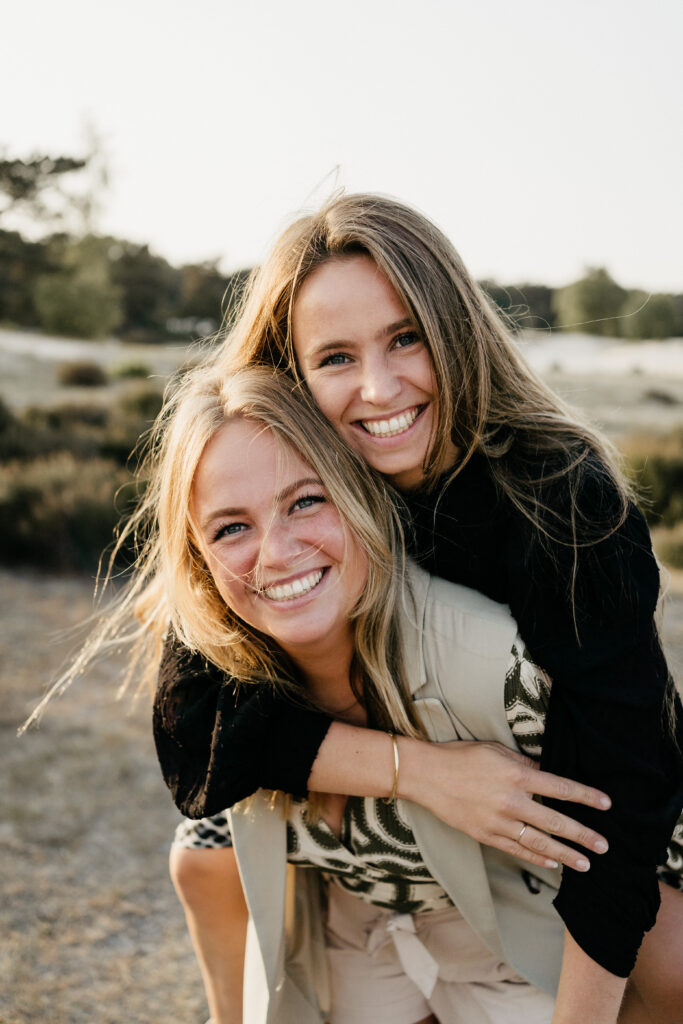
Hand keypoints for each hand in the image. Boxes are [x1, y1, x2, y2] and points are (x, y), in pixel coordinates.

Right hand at [399, 739, 610, 872]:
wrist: (427, 775)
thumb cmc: (462, 756)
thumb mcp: (497, 751)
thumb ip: (524, 764)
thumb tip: (547, 772)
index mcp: (516, 775)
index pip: (559, 787)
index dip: (585, 796)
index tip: (606, 804)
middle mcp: (510, 801)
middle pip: (555, 821)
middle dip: (582, 835)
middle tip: (604, 846)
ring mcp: (497, 821)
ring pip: (539, 842)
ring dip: (565, 854)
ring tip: (585, 864)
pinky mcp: (485, 835)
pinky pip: (516, 849)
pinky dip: (536, 857)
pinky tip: (552, 863)